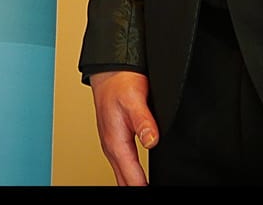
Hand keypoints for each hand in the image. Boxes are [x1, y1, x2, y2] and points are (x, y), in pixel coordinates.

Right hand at [89, 69, 157, 185]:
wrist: (108, 71)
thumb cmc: (119, 82)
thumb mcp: (134, 99)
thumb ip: (143, 121)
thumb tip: (151, 141)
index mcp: (116, 142)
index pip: (132, 178)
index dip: (144, 188)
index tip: (154, 192)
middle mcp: (112, 147)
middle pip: (124, 182)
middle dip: (137, 189)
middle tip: (153, 195)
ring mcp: (112, 145)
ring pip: (121, 176)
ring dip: (132, 184)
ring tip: (145, 188)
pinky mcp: (115, 141)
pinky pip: (121, 166)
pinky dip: (129, 177)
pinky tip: (137, 180)